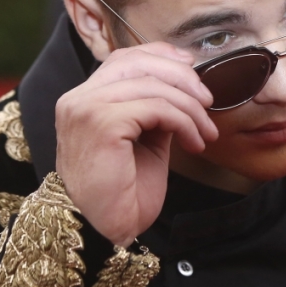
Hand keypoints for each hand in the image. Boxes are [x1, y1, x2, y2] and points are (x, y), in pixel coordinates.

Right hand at [54, 42, 217, 246]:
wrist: (107, 231)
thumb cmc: (123, 192)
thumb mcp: (143, 138)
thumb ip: (154, 108)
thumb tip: (185, 85)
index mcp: (82, 99)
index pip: (123, 58)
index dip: (160, 55)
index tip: (191, 66)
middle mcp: (77, 99)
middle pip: (138, 63)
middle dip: (181, 77)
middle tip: (208, 101)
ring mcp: (86, 109)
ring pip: (152, 85)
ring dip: (189, 107)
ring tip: (205, 131)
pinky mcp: (103, 123)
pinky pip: (156, 108)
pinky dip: (184, 121)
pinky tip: (194, 142)